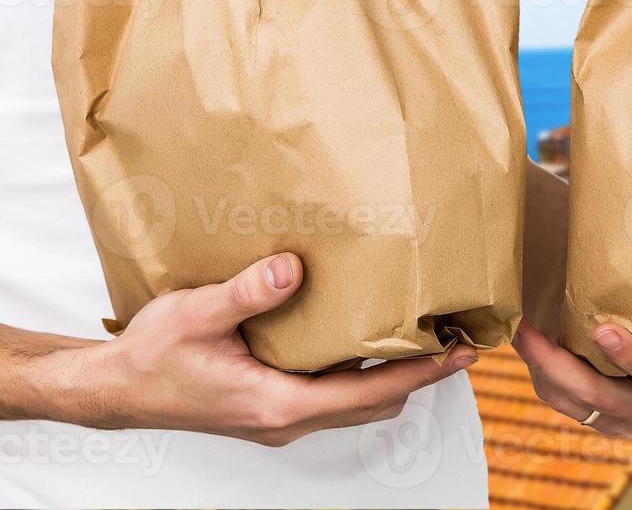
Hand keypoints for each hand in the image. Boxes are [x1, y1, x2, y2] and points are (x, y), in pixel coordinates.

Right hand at [69, 253, 476, 446]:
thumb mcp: (195, 315)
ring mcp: (280, 418)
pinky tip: (366, 339)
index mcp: (279, 404)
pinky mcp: (271, 408)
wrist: (115, 389)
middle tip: (458, 339)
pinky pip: (333, 396)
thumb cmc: (150, 358)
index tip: (461, 353)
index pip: (372, 391)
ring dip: (393, 376)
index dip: (422, 373)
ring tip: (423, 336)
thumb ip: (247, 293)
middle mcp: (287, 420)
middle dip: (421, 375)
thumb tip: (293, 268)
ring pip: (357, 403)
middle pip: (376, 402)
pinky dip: (361, 374)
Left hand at [513, 323, 631, 440]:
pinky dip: (551, 384)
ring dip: (544, 372)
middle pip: (604, 396)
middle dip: (558, 364)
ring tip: (522, 336)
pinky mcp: (617, 429)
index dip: (631, 356)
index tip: (602, 329)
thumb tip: (621, 265)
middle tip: (529, 330)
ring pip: (580, 407)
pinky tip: (536, 357)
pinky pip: (574, 410)